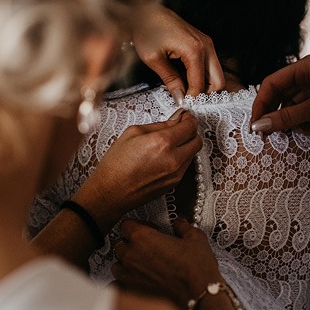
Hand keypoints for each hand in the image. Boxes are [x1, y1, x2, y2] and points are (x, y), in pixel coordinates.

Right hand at [76, 110, 201, 233]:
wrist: (111, 192)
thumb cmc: (117, 164)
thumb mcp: (133, 133)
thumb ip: (159, 125)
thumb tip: (175, 121)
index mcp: (162, 142)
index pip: (190, 126)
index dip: (189, 119)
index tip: (185, 117)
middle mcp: (173, 159)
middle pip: (197, 140)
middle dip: (191, 132)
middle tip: (179, 129)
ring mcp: (176, 173)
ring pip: (193, 154)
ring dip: (186, 146)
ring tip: (168, 145)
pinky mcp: (174, 183)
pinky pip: (185, 166)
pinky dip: (180, 158)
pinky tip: (164, 157)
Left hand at [113, 218, 221, 307]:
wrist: (198, 294)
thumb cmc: (196, 267)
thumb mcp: (195, 238)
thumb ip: (183, 227)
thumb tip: (180, 222)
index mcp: (142, 237)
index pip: (126, 225)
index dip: (138, 225)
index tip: (149, 229)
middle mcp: (131, 255)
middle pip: (120, 243)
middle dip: (131, 243)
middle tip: (147, 247)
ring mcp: (129, 275)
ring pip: (117, 263)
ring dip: (126, 262)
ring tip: (141, 264)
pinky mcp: (132, 291)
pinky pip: (117, 284)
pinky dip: (123, 282)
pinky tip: (135, 281)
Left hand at [131, 0, 224, 102]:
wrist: (144, 10)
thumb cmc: (146, 30)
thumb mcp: (154, 59)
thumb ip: (170, 81)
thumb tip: (180, 99)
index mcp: (195, 50)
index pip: (200, 86)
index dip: (191, 100)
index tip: (181, 107)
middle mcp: (206, 46)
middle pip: (218, 82)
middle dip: (204, 95)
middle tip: (186, 100)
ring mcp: (207, 43)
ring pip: (216, 75)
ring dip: (204, 86)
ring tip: (184, 90)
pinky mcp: (204, 42)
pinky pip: (210, 66)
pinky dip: (202, 76)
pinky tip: (185, 79)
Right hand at [250, 55, 309, 135]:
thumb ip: (288, 117)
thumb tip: (260, 126)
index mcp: (305, 66)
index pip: (271, 83)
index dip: (260, 103)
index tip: (255, 124)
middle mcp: (308, 74)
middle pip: (279, 95)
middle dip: (276, 114)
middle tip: (270, 134)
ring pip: (290, 106)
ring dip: (292, 121)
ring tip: (303, 131)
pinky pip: (302, 112)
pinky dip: (304, 123)